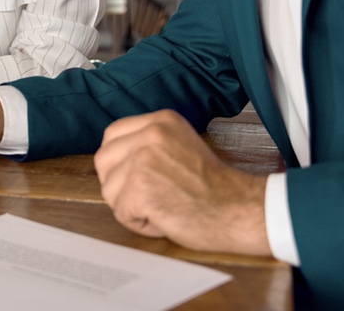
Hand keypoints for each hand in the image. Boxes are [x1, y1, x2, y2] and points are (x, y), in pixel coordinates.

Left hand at [94, 109, 270, 255]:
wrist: (240, 209)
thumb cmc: (214, 188)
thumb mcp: (181, 146)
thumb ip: (150, 143)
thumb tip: (116, 155)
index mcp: (160, 121)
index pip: (112, 136)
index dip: (118, 162)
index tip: (137, 177)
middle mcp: (150, 133)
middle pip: (104, 160)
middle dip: (119, 185)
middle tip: (148, 196)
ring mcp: (143, 159)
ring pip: (109, 188)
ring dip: (130, 206)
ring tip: (161, 207)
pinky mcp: (140, 187)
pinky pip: (120, 212)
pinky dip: (139, 223)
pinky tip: (164, 218)